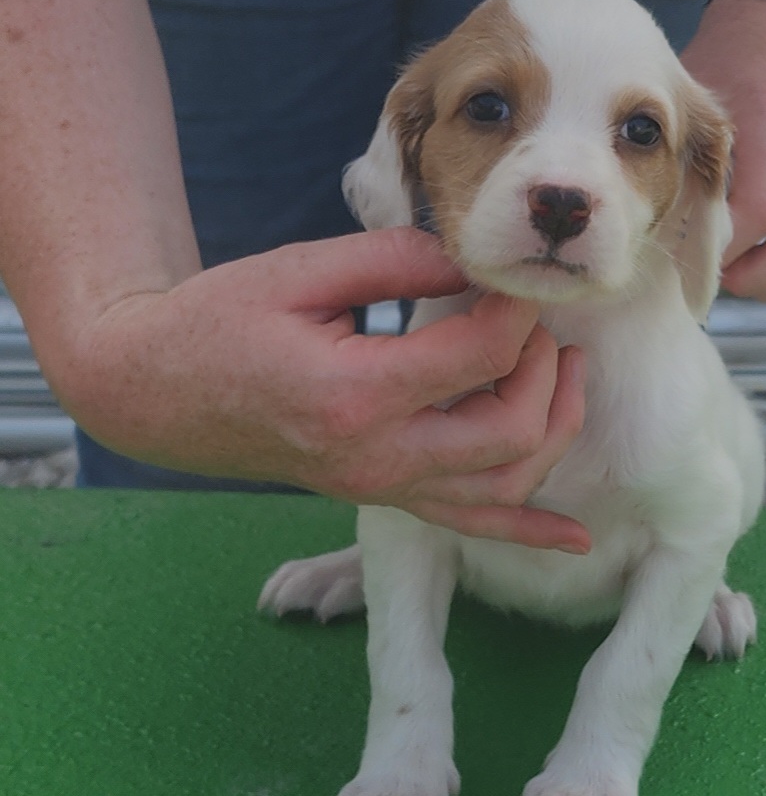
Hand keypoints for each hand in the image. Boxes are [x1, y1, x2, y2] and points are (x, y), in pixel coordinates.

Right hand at [65, 227, 589, 550]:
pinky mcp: (380, 494)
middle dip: (545, 370)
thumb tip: (477, 258)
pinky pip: (467, 526)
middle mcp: (374, 456)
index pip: (477, 356)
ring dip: (553, 431)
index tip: (512, 275)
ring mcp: (379, 486)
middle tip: (538, 322)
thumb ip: (396, 259)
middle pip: (508, 431)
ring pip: (502, 487)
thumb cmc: (219, 321)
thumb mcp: (300, 270)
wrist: (159, 390)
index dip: (514, 309)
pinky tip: (576, 538)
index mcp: (353, 392)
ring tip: (566, 372)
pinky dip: (527, 530)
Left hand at [681, 0, 765, 301]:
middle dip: (758, 278)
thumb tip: (660, 230)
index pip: (758, 213)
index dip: (723, 249)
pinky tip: (764, 268)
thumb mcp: (693, 102)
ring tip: (740, 274)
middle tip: (719, 274)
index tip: (692, 256)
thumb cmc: (724, 68)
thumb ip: (681, 159)